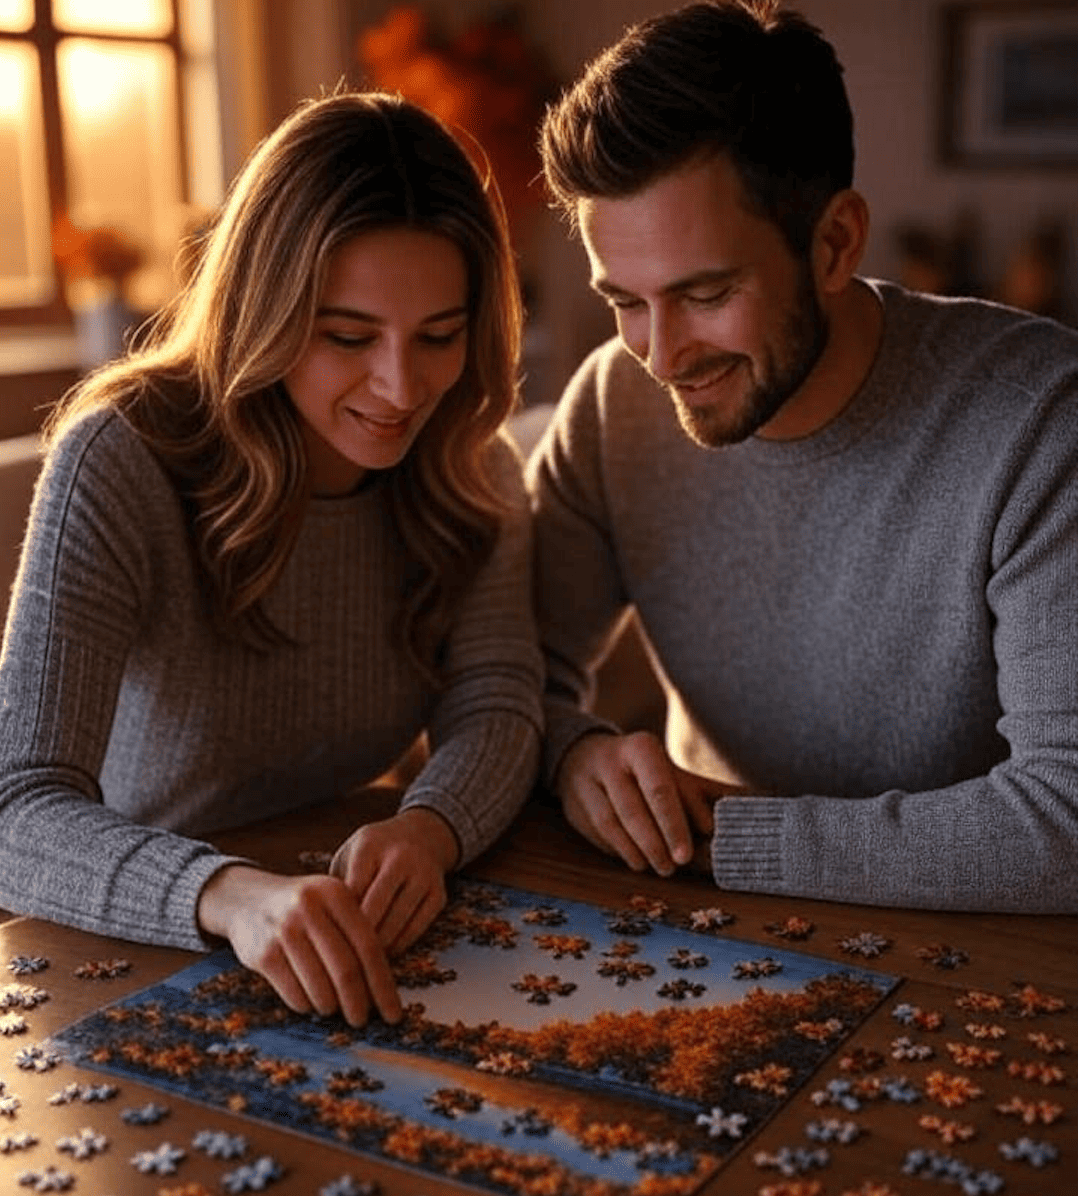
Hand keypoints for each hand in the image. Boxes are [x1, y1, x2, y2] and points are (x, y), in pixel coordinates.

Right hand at [197, 865, 400, 1025]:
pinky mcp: (263, 954)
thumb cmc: (304, 908)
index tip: (394, 1013)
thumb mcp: (331, 903)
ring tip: (333, 1007)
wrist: (246, 899)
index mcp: (336, 894)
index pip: (369, 946)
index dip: (383, 984)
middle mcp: (310, 908)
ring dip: (331, 1006)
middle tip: (363, 1021)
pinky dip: (307, 1005)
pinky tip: (309, 1001)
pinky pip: (294, 994)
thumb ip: (357, 932)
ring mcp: (284, 931)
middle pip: (346, 970)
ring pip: (319, 987)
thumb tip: (383, 987)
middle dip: (359, 1003)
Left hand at [330, 806, 458, 957]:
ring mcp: (423, 876)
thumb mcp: (351, 854)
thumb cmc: (374, 852)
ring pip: (397, 921)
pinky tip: (384, 952)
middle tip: (342, 958)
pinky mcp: (438, 894)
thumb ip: (337, 884)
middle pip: (375, 908)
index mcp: (370, 846)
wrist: (421, 835)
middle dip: (357, 936)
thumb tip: (325, 927)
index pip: (351, 891)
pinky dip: (399, 944)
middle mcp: (400, 858)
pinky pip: (417, 928)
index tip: (327, 939)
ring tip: (360, 960)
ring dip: (378, 946)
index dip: (337, 918)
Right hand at [555, 731, 730, 875]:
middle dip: (655, 842)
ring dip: (635, 850)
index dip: (673, 823)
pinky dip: (616, 850)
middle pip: (633, 808)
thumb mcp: (672, 773)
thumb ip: (704, 792)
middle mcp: (609, 760)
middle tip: (673, 867)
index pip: (658, 788)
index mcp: (640, 748)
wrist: (585, 757)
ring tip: (656, 867)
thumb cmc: (642, 771)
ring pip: (610, 823)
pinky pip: (595, 832)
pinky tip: (634, 860)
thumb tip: (750, 805)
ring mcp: (585, 782)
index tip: (686, 854)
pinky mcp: (571, 804)